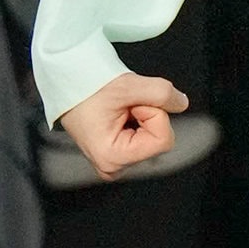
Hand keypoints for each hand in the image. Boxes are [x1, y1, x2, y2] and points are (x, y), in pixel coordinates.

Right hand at [58, 72, 189, 178]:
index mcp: (112, 157)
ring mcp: (114, 163)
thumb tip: (181, 103)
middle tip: (122, 105)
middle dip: (148, 115)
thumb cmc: (86, 85)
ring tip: (118, 108)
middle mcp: (113, 166)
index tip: (132, 104)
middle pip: (158, 140)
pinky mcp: (117, 155)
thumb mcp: (128, 85)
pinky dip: (138, 121)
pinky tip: (119, 114)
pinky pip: (144, 138)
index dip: (154, 114)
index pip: (163, 140)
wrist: (67, 81)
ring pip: (153, 137)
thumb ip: (162, 94)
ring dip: (143, 116)